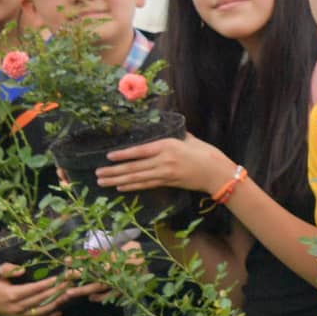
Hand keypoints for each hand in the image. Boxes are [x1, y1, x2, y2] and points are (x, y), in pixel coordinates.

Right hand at [0, 265, 68, 315]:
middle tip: (69, 283)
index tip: (60, 278)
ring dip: (56, 303)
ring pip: (42, 311)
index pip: (34, 289)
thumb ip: (7, 270)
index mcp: (11, 294)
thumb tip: (23, 269)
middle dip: (57, 291)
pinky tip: (59, 312)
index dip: (48, 283)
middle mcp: (17, 307)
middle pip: (41, 299)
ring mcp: (18, 315)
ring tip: (68, 295)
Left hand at [95, 133, 233, 193]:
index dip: (123, 155)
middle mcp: (164, 161)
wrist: (218, 173)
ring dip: (118, 180)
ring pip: (137, 178)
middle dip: (114, 171)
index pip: (140, 151)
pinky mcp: (169, 183)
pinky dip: (132, 186)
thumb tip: (165, 128)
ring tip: (103, 181)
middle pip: (134, 167)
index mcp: (167, 147)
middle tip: (98, 173)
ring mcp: (166, 174)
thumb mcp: (189, 139)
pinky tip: (120, 187)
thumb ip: (174, 135)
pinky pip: (146, 185)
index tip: (109, 157)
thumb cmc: (206, 153)